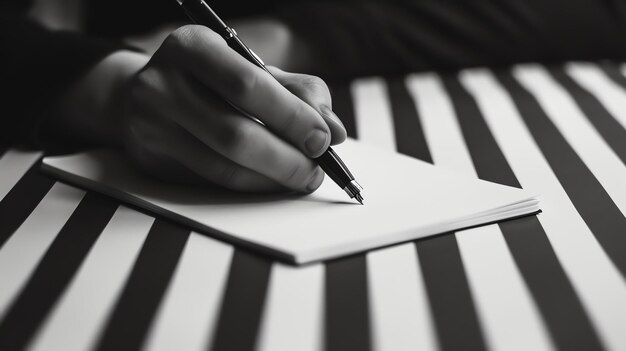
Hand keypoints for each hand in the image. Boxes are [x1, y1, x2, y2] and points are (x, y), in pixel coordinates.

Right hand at [121, 25, 346, 192]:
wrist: (143, 94)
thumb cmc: (210, 80)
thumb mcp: (252, 69)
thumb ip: (298, 92)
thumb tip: (334, 130)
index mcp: (191, 46)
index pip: (247, 85)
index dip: (291, 117)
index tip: (323, 139)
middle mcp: (162, 83)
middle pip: (235, 134)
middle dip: (286, 158)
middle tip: (315, 168)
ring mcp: (151, 125)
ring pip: (224, 166)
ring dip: (273, 179)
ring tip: (301, 177)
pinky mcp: (153, 160)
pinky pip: (213, 182)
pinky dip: (252, 186)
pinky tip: (271, 181)